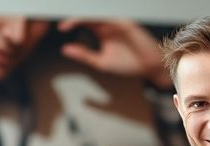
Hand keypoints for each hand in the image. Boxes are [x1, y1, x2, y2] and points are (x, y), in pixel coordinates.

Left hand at [57, 19, 171, 89]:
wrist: (149, 68)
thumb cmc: (129, 64)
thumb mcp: (101, 62)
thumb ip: (84, 55)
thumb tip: (65, 49)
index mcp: (101, 31)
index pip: (83, 21)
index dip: (71, 22)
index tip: (60, 28)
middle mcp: (108, 24)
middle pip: (88, 14)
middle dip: (73, 16)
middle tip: (60, 22)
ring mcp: (117, 22)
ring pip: (96, 14)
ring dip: (81, 17)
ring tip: (69, 23)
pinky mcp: (126, 23)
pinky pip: (108, 18)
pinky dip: (96, 19)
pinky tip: (87, 24)